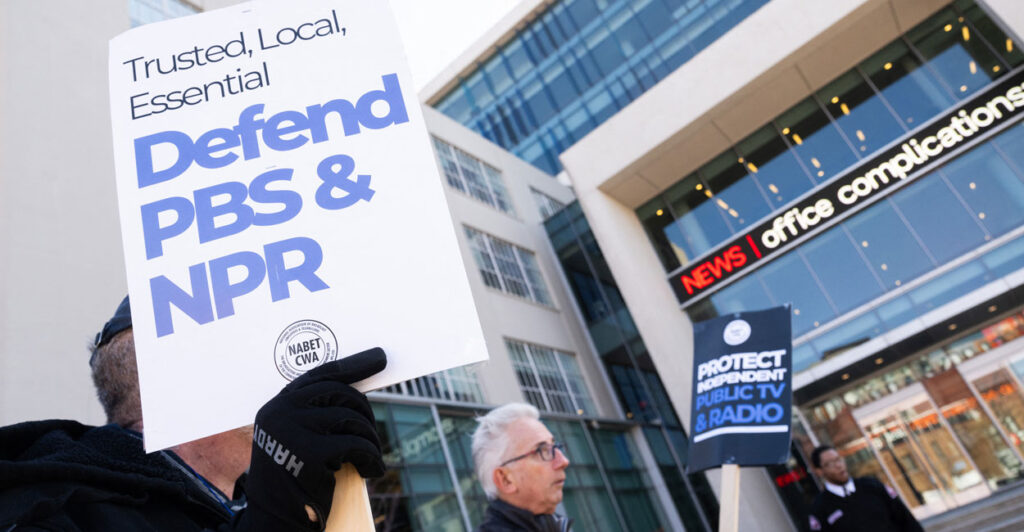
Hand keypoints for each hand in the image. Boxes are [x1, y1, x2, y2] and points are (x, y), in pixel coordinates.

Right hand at [236, 347, 386, 530]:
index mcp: (276, 407)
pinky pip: (356, 445)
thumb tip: (359, 393)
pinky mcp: (307, 454)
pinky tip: (372, 470)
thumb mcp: (298, 441)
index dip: (352, 365)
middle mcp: (279, 413)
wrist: (276, 522)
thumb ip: (317, 415)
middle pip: (339, 393)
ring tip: (370, 457)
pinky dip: (371, 458)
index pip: (318, 375)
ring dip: (369, 438)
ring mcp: (291, 431)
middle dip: (364, 412)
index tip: (379, 358)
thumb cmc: (296, 482)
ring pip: (351, 418)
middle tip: (372, 434)